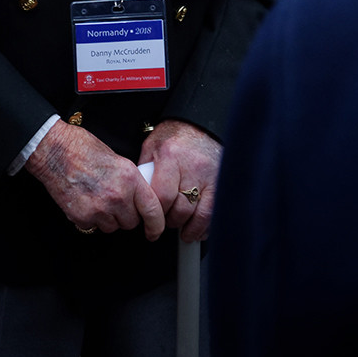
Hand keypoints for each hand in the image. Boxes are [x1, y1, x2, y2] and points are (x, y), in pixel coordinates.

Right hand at [26, 120, 164, 239]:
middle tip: (113, 201)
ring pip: (112, 227)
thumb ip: (132, 183)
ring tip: (95, 198)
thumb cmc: (82, 149)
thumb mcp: (118, 161)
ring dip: (107, 218)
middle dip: (125, 216)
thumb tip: (139, 201)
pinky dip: (89, 218)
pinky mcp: (81, 216)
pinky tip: (83, 200)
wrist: (53, 150)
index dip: (156, 225)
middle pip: (131, 222)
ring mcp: (99, 208)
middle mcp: (117, 196)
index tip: (154, 231)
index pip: (153, 211)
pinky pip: (93, 226)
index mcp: (130, 179)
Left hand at [138, 119, 222, 242]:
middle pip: (180, 209)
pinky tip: (198, 231)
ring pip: (199, 215)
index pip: (162, 196)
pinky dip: (206, 226)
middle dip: (170, 222)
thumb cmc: (174, 136)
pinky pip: (214, 212)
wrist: (201, 125)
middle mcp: (192, 168)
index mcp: (170, 157)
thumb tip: (136, 195)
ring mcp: (210, 177)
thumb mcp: (151, 146)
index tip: (150, 218)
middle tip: (164, 222)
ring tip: (180, 230)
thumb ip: (144, 170)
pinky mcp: (221, 183)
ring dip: (188, 228)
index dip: (155, 213)